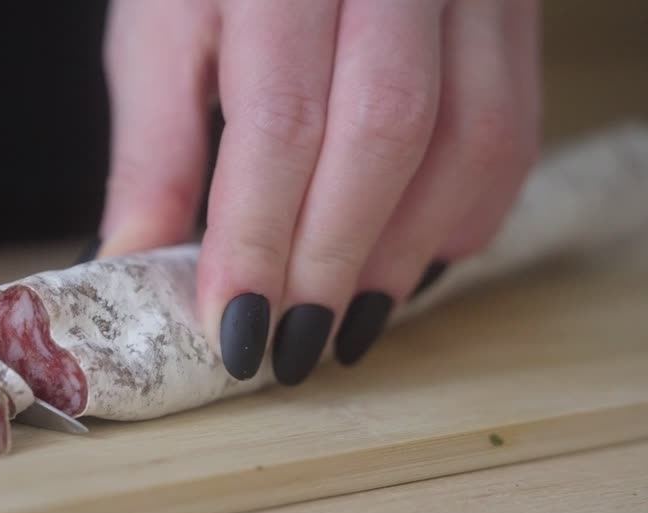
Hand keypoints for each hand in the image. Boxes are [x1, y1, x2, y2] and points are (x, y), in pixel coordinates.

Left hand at [96, 0, 540, 383]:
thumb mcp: (161, 26)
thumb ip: (155, 149)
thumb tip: (134, 269)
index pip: (282, 118)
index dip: (259, 238)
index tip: (235, 329)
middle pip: (386, 133)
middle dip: (335, 260)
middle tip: (295, 344)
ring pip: (472, 137)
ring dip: (407, 252)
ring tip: (350, 321)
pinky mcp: (511, 7)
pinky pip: (514, 127)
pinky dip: (466, 212)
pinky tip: (411, 259)